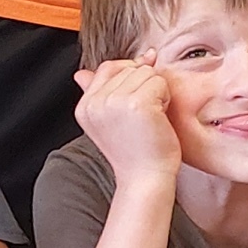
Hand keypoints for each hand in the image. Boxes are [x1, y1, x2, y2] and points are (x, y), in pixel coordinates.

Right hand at [72, 55, 182, 186]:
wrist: (145, 179)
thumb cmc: (136, 153)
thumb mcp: (107, 122)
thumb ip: (96, 94)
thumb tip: (81, 73)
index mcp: (85, 107)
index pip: (107, 68)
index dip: (130, 70)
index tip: (144, 80)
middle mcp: (96, 103)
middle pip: (130, 69)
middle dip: (145, 86)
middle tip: (145, 116)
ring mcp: (115, 102)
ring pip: (146, 73)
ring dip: (157, 92)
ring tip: (151, 118)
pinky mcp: (136, 104)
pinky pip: (159, 82)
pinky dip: (166, 98)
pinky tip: (160, 118)